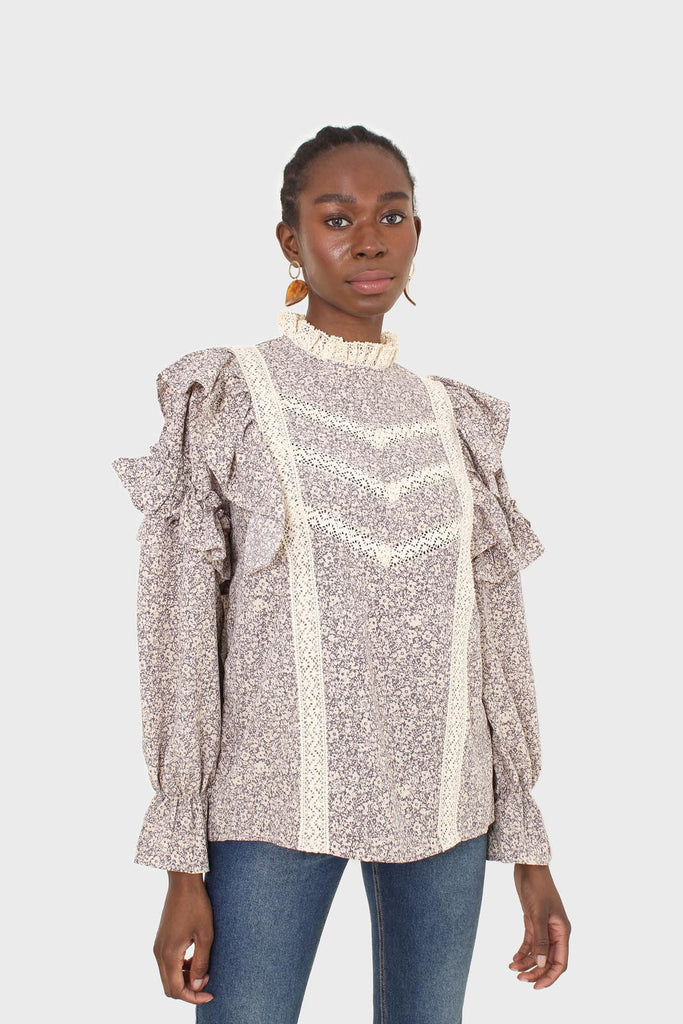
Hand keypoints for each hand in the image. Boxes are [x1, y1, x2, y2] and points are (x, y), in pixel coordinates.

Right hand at [153, 872, 214, 1003]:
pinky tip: (195, 958)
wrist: (183, 882)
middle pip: (169, 987)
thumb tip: (198, 985)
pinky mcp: (161, 940)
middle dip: (188, 991)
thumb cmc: (197, 905)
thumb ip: (201, 963)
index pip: (177, 990)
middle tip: (207, 981)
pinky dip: (180, 968)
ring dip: (184, 979)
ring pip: (168, 976)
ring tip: (204, 969)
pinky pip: (167, 964)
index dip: (193, 997)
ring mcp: (158, 946)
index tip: (210, 994)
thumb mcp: (205, 935)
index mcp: (169, 954)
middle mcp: (159, 953)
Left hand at [509, 863, 570, 988]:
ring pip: (538, 953)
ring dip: (527, 963)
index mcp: (562, 931)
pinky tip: (513, 958)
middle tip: (519, 979)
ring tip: (512, 968)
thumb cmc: (537, 887)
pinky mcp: (533, 921)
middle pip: (548, 960)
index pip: (560, 962)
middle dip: (536, 972)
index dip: (550, 977)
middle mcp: (555, 932)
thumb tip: (542, 963)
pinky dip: (523, 951)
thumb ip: (540, 938)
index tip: (536, 986)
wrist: (529, 867)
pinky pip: (530, 942)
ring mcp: (544, 927)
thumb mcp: (538, 913)